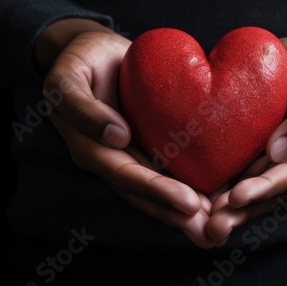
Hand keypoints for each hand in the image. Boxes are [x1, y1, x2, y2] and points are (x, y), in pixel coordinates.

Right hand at [38, 19, 217, 247]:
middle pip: (146, 194)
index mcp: (91, 149)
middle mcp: (114, 159)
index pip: (126, 176)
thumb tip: (116, 138)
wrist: (97, 52)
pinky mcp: (151, 142)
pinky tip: (216, 195)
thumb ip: (83, 109)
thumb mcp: (67, 80)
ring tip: (219, 227)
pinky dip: (191, 182)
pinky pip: (172, 165)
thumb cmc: (79, 62)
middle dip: (178, 214)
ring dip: (188, 210)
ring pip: (161, 187)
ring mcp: (134, 152)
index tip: (189, 204)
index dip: (156, 192)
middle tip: (212, 233)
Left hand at [205, 30, 286, 240]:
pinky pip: (233, 166)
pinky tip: (196, 197)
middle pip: (265, 192)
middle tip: (213, 227)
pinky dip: (217, 184)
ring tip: (202, 224)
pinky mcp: (250, 144)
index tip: (236, 198)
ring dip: (226, 208)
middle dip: (239, 211)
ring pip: (247, 186)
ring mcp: (268, 154)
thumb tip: (280, 151)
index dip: (264, 189)